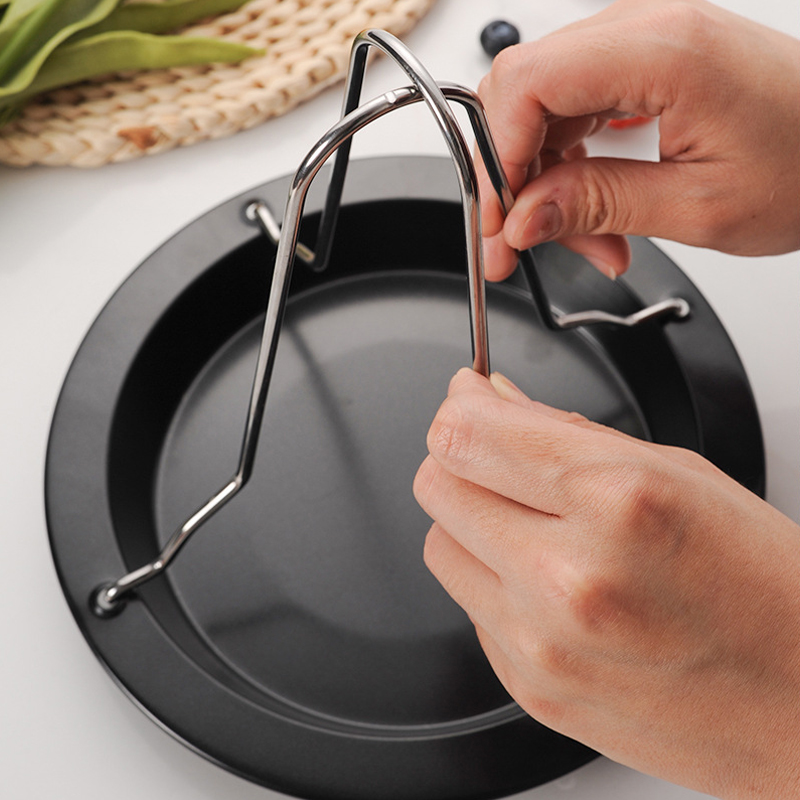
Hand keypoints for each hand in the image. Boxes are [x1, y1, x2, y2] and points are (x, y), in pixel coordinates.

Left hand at [414, 368, 799, 797]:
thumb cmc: (767, 586)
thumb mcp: (679, 474)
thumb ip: (566, 434)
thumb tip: (495, 403)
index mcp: (615, 500)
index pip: (467, 434)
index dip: (459, 405)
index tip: (468, 398)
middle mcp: (567, 577)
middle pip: (436, 485)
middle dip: (458, 457)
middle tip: (495, 454)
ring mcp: (542, 642)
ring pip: (439, 545)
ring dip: (470, 521)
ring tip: (528, 522)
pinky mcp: (531, 688)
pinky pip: (470, 606)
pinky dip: (493, 579)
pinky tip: (547, 580)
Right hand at [477, 0, 799, 280]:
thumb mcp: (700, 207)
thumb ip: (597, 206)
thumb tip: (522, 220)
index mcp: (666, 49)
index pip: (528, 83)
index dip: (498, 158)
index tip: (502, 221)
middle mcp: (645, 30)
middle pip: (523, 94)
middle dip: (511, 178)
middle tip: (519, 245)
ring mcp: (640, 44)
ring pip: (541, 111)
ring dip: (543, 183)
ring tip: (582, 241)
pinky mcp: (641, 66)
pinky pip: (572, 113)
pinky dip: (568, 169)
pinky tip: (589, 212)